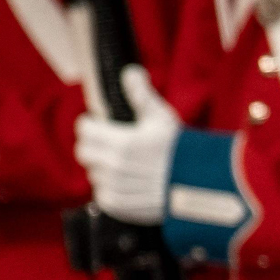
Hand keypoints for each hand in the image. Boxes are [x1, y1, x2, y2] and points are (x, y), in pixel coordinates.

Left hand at [74, 63, 179, 223]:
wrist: (196, 188)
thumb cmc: (179, 151)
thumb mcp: (161, 117)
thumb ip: (140, 93)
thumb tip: (129, 72)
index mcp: (121, 142)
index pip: (84, 130)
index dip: (91, 125)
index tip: (100, 126)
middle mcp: (114, 167)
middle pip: (83, 152)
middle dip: (93, 146)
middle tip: (109, 146)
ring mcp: (116, 189)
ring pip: (93, 174)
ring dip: (103, 169)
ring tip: (124, 167)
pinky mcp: (119, 207)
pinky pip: (102, 196)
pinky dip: (110, 190)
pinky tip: (127, 184)